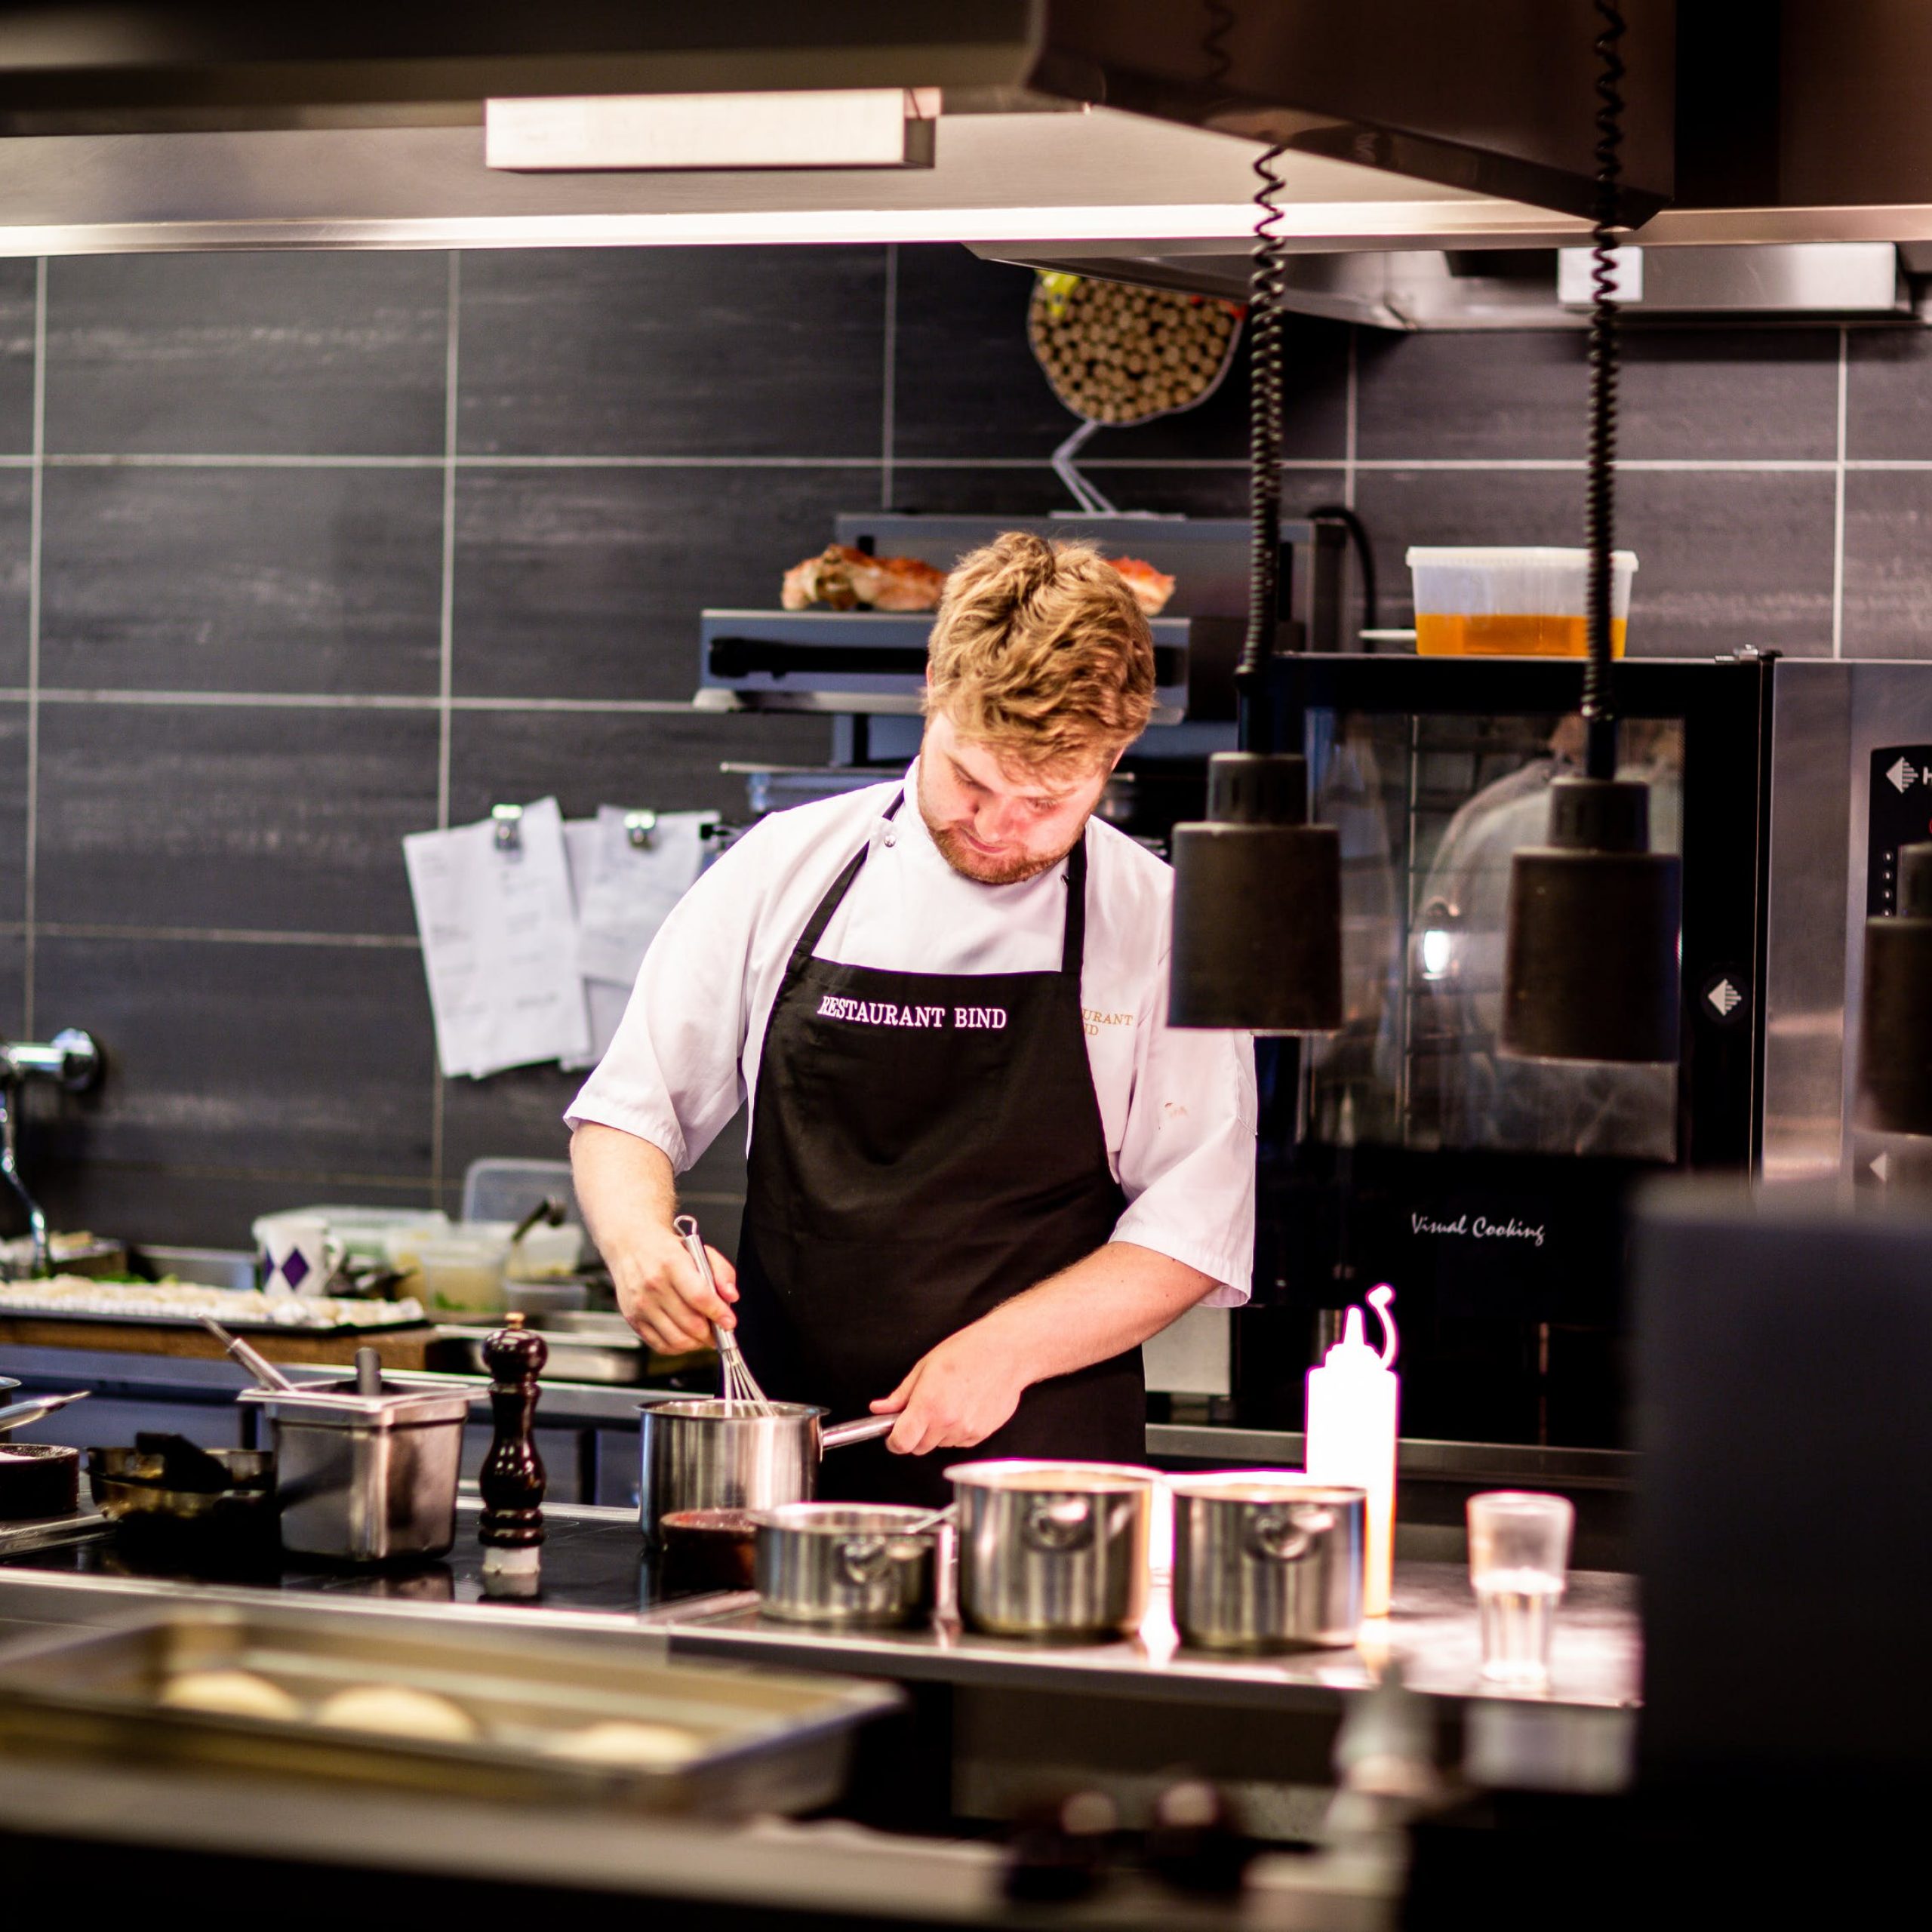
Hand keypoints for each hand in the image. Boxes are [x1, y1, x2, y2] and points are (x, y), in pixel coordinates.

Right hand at [612, 1226, 737, 1354]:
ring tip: (704, 1336)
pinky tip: (686, 1338)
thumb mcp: (700, 1249)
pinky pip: (660, 1345)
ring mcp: (641, 1304)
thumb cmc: (666, 1249)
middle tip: (719, 1331)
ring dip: (697, 1343)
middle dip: (711, 1333)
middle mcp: (654, 1285)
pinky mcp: (633, 1318)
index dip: (718, 1314)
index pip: (699, 1297)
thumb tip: (731, 1296)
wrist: (630, 1244)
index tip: (729, 1322)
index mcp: (672, 1263)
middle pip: (690, 1323)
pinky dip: (678, 1347)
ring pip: (676, 1339)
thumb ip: (722, 1272)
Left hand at [870, 1324, 1025, 1455]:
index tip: (893, 1434)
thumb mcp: (925, 1366)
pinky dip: (956, 1430)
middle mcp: (947, 1423)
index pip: (901, 1443)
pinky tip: (964, 1407)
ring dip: (938, 1431)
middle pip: (918, 1447)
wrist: (1006, 1353)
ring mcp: (966, 1431)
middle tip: (923, 1410)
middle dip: (915, 1434)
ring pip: (939, 1444)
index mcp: (929, 1405)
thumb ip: (901, 1394)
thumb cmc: (968, 1352)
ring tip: (949, 1402)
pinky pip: (959, 1442)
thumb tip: (880, 1408)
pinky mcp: (981, 1435)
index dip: (893, 1440)